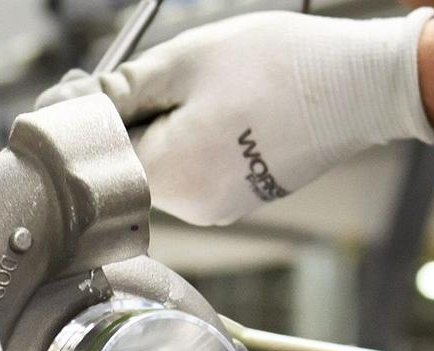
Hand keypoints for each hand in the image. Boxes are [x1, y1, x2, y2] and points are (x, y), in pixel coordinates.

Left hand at [37, 10, 433, 225]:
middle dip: (129, 119)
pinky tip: (222, 108)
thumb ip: (122, 87)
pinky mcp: (245, 198)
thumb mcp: (186, 60)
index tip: (83, 85)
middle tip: (144, 74)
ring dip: (164, 128)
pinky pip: (200, 171)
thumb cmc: (281, 67)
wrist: (360, 87)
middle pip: (133, 163)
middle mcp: (194, 207)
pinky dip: (196, 140)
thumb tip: (74, 104)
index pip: (102, 152)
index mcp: (173, 175)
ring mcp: (222, 207)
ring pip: (166, 166)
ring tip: (197, 88)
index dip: (87, 116)